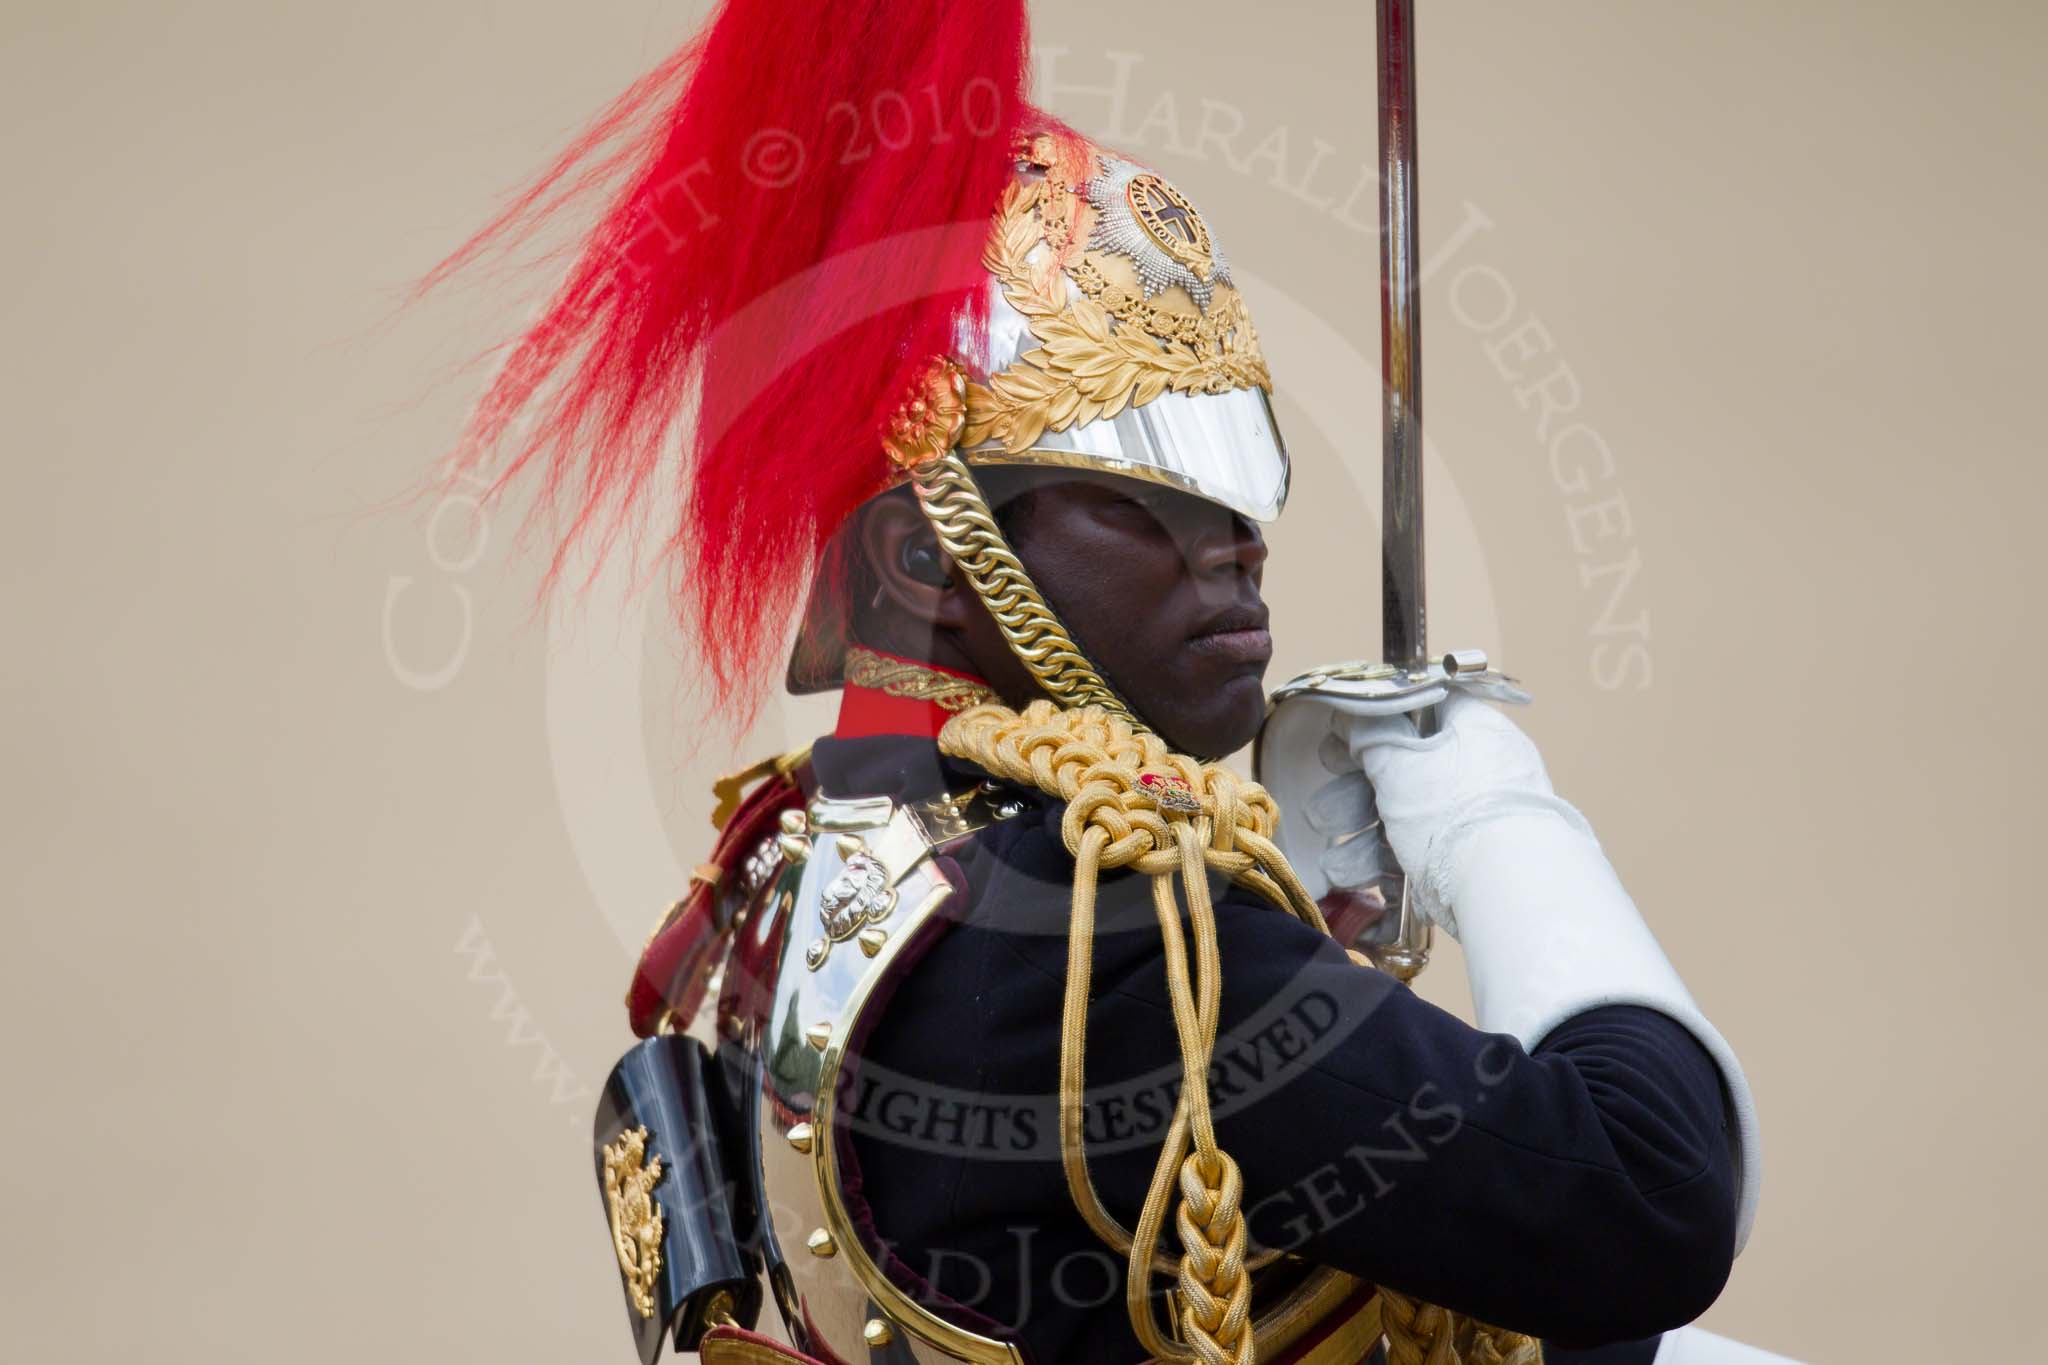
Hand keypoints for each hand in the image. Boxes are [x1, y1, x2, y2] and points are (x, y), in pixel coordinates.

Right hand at [1331, 693, 1588, 936]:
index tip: (1337, 745)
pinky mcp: (1466, 860)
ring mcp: (1472, 818)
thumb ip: (1370, 733)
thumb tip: (1351, 714)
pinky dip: (1384, 866)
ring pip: (1404, 819)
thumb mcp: (1400, 762)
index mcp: (1470, 730)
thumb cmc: (1453, 811)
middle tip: (1321, 815)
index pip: (1418, 710)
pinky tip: (1353, 884)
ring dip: (1359, 841)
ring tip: (1333, 867)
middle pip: (1401, 771)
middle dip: (1352, 798)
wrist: (1506, 890)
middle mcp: (1476, 770)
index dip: (1370, 724)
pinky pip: (1418, 853)